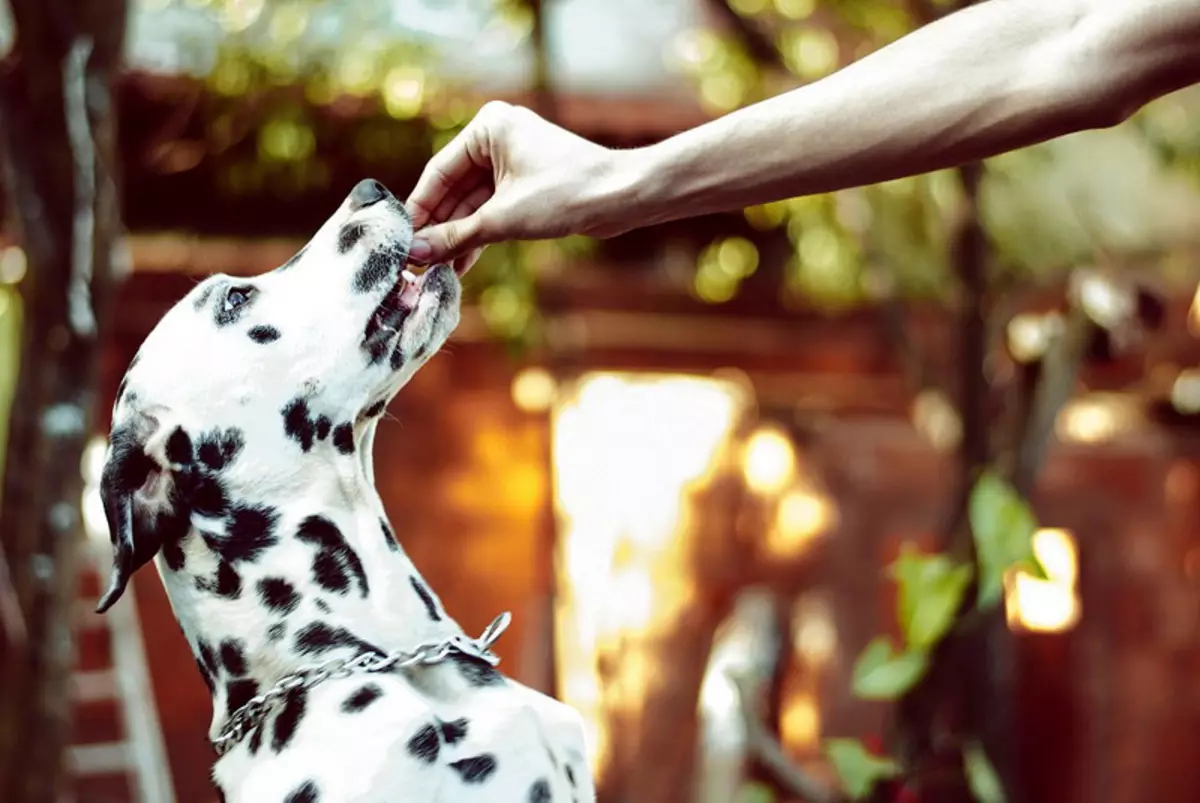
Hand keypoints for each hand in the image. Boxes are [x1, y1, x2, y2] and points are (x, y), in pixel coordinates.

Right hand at [405, 101, 628, 273]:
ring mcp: (513, 160)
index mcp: (488, 126)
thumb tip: (416, 252)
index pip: (439, 172)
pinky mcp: (527, 184)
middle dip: (440, 228)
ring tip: (436, 270)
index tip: (403, 241)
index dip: (420, 210)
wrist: (621, 198)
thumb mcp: (502, 219)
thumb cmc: (567, 193)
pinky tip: (460, 263)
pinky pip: (493, 209)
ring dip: (458, 237)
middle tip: (417, 262)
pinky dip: (479, 234)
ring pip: (474, 203)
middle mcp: (498, 137)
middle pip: (455, 190)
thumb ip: (455, 236)